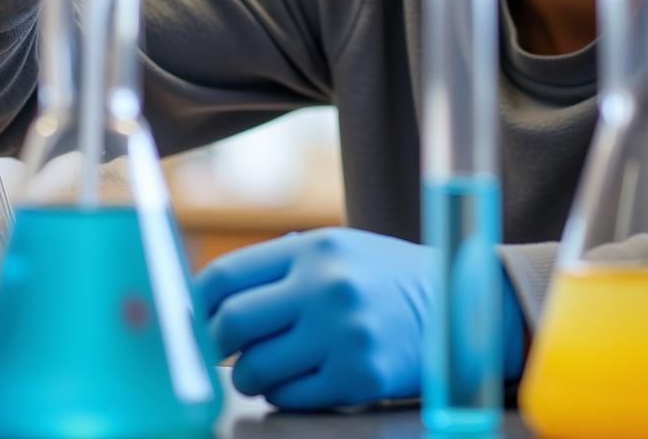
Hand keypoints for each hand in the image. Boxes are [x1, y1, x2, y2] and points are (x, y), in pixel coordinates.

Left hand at [195, 226, 526, 409]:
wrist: (455, 303)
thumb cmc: (383, 276)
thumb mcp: (337, 249)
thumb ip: (278, 268)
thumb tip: (206, 301)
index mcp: (314, 248)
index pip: (225, 277)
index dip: (196, 303)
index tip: (192, 318)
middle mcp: (326, 288)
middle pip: (230, 325)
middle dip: (215, 343)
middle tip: (223, 348)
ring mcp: (343, 335)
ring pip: (253, 371)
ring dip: (249, 374)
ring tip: (270, 363)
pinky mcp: (358, 378)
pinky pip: (288, 398)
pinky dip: (283, 393)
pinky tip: (304, 376)